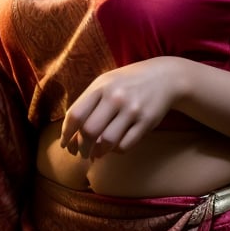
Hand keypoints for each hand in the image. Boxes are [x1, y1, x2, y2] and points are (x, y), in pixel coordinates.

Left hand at [60, 58, 178, 160]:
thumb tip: (71, 135)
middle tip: (81, 153)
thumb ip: (88, 104)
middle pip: (89, 131)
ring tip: (96, 154)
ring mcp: (132, 109)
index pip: (75, 114)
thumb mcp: (106, 83)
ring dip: (98, 152)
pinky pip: (126, 145)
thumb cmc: (127, 83)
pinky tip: (114, 147)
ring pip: (107, 141)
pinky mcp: (147, 122)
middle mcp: (115, 97)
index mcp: (101, 86)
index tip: (65, 144)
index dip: (66, 134)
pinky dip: (116, 151)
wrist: (163, 76)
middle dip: (81, 148)